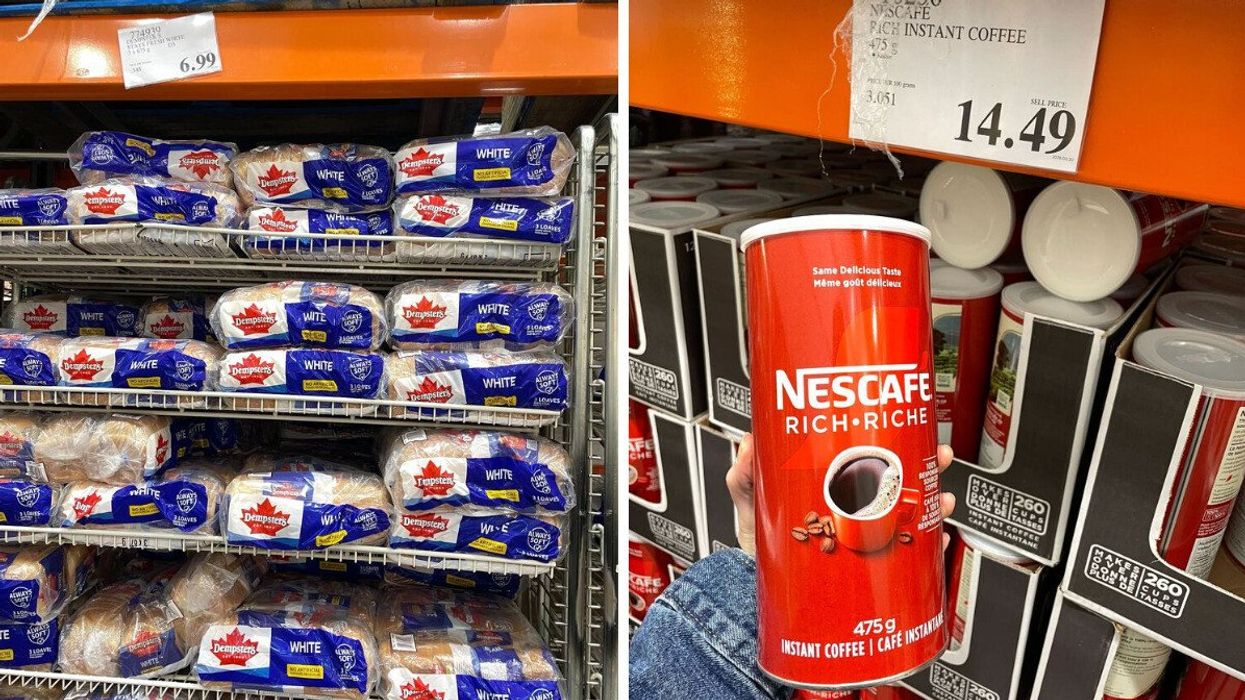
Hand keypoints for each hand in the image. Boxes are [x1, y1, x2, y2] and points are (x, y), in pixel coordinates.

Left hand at [726, 434, 956, 556]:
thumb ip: (744, 472)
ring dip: (932, 502)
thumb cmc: (759, 535)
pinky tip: (934, 539)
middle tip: (937, 456)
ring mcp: (866, 533)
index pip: (866, 455)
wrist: (761, 579)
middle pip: (898, 479)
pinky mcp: (872, 563)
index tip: (908, 424)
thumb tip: (750, 443)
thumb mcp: (750, 497)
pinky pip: (910, 554)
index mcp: (832, 484)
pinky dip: (927, 547)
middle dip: (924, 464)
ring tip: (939, 498)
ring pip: (910, 512)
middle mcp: (854, 506)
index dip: (891, 437)